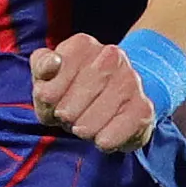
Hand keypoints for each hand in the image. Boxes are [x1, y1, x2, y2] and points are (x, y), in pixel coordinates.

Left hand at [29, 34, 156, 148]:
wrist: (116, 98)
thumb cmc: (73, 89)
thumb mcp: (48, 76)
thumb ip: (41, 66)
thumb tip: (53, 63)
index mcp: (83, 45)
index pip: (50, 78)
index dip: (47, 98)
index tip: (53, 101)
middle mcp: (111, 56)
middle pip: (71, 104)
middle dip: (65, 117)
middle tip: (69, 118)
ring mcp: (130, 80)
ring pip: (92, 121)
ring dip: (84, 131)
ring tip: (86, 125)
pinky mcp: (144, 107)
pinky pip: (116, 133)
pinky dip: (104, 141)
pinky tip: (102, 136)